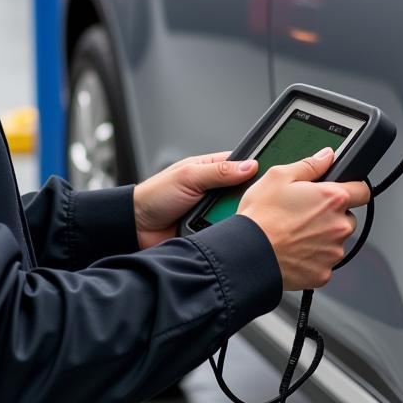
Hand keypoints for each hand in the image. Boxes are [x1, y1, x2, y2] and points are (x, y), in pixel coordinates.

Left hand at [133, 152, 258, 248]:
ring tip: (231, 220)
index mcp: (209, 169)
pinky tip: (227, 236)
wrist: (136, 227)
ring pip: (238, 215)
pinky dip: (227, 235)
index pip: (241, 166)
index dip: (254, 172)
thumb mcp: (188, 176)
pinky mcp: (209, 232)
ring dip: (235, 218)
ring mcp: (212, 212)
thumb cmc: (155, 196)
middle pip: (243, 194)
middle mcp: (213, 190)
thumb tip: (249, 166)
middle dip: (245, 200)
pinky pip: (227, 234)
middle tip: (246, 204)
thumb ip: (219, 171)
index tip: (266, 179)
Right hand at [236, 147, 369, 290]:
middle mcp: (339, 226)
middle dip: (332, 215)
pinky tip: (293, 249)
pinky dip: (313, 257)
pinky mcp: (324, 273)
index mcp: (332, 199)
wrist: (248, 254)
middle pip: (348, 217)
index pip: (362, 191)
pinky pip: (324, 262)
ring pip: (336, 240)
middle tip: (305, 213)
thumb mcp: (278, 177)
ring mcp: (333, 252)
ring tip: (294, 232)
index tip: (342, 190)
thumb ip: (310, 165)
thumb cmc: (261, 217)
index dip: (352, 188)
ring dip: (322, 236)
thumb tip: (326, 156)